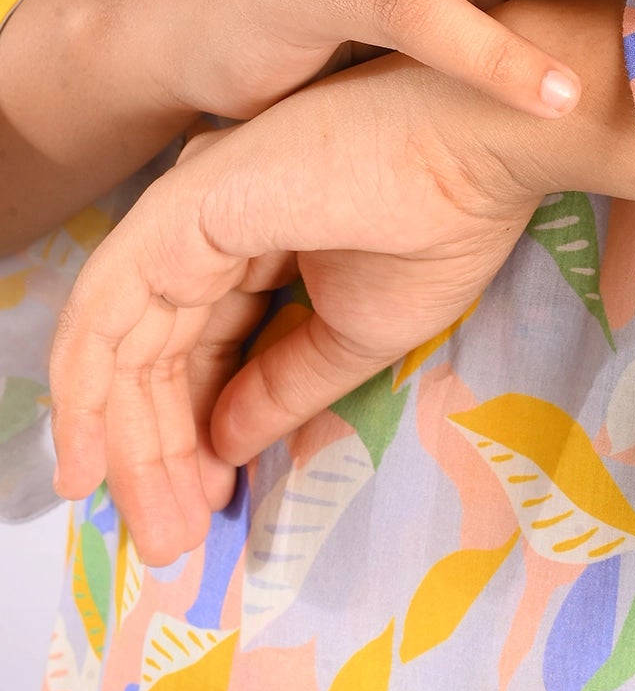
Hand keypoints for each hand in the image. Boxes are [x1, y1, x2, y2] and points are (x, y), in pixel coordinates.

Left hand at [48, 52, 548, 563]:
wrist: (486, 149)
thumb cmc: (448, 219)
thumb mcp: (360, 330)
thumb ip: (285, 383)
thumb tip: (223, 446)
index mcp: (252, 236)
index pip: (196, 345)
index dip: (190, 431)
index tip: (206, 509)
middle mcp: (204, 220)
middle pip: (152, 351)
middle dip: (153, 453)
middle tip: (170, 541)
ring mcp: (188, 210)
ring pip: (122, 341)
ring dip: (126, 441)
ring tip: (156, 527)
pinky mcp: (182, 209)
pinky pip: (107, 309)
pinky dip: (91, 388)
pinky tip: (97, 456)